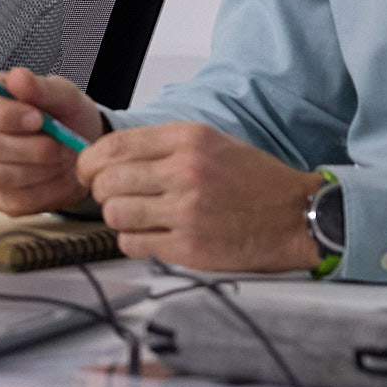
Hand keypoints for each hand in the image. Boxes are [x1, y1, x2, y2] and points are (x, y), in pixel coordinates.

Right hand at [0, 66, 106, 216]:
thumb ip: (41, 86)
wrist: (77, 150)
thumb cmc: (64, 117)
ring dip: (38, 168)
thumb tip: (17, 77)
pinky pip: (10, 198)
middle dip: (31, 146)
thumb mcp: (63, 96)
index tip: (37, 117)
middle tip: (60, 142)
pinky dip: (42, 189)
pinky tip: (54, 175)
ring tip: (60, 157)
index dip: (2, 114)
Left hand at [73, 122, 325, 272]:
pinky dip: (133, 241)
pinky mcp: (190, 247)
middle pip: (107, 181)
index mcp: (188, 139)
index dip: (89, 162)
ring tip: (136, 217)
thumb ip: (163, 146)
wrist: (298, 215)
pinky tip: (150, 236)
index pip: (112, 146)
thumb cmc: (255, 181)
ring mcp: (187, 211)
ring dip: (117, 217)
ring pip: (115, 214)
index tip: (88, 171)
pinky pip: (132, 244)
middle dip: (101, 191)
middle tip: (113, 196)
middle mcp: (185, 171)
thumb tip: (109, 155)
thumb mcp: (212, 142)